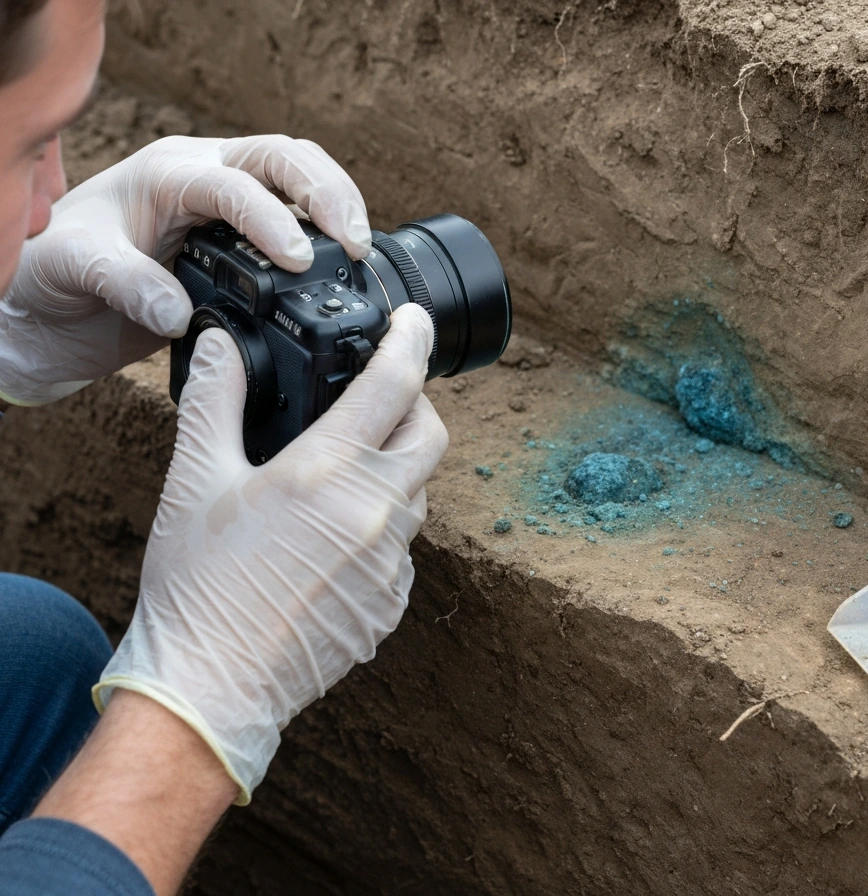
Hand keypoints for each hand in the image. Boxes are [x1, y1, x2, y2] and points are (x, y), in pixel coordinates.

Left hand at [0, 134, 370, 404]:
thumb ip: (125, 284)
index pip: (234, 182)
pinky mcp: (247, 239)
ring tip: (360, 250)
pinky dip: (331, 233)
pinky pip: (301, 218)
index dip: (272, 217)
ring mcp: (230, 207)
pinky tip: (346, 266)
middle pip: (284, 157)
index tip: (297, 260)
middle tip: (354, 241)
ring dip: (338, 204)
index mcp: (168, 174)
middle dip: (327, 193)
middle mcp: (205, 178)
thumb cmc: (56, 273)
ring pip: (302, 176)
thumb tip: (178, 312)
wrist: (55, 304)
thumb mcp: (75, 271)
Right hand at [94, 302, 446, 803]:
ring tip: (342, 474)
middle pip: (429, 436)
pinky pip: (403, 550)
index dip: (411, 342)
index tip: (416, 321)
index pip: (393, 386)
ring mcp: (391, 564)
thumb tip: (225, 344)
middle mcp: (376, 513)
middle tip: (382, 400)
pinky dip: (381, 530)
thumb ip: (216, 402)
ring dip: (394, 472)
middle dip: (415, 407)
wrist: (210, 689)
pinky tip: (333, 540)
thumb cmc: (195, 586)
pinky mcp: (392, 604)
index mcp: (329, 472)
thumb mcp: (195, 481)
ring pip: (417, 495)